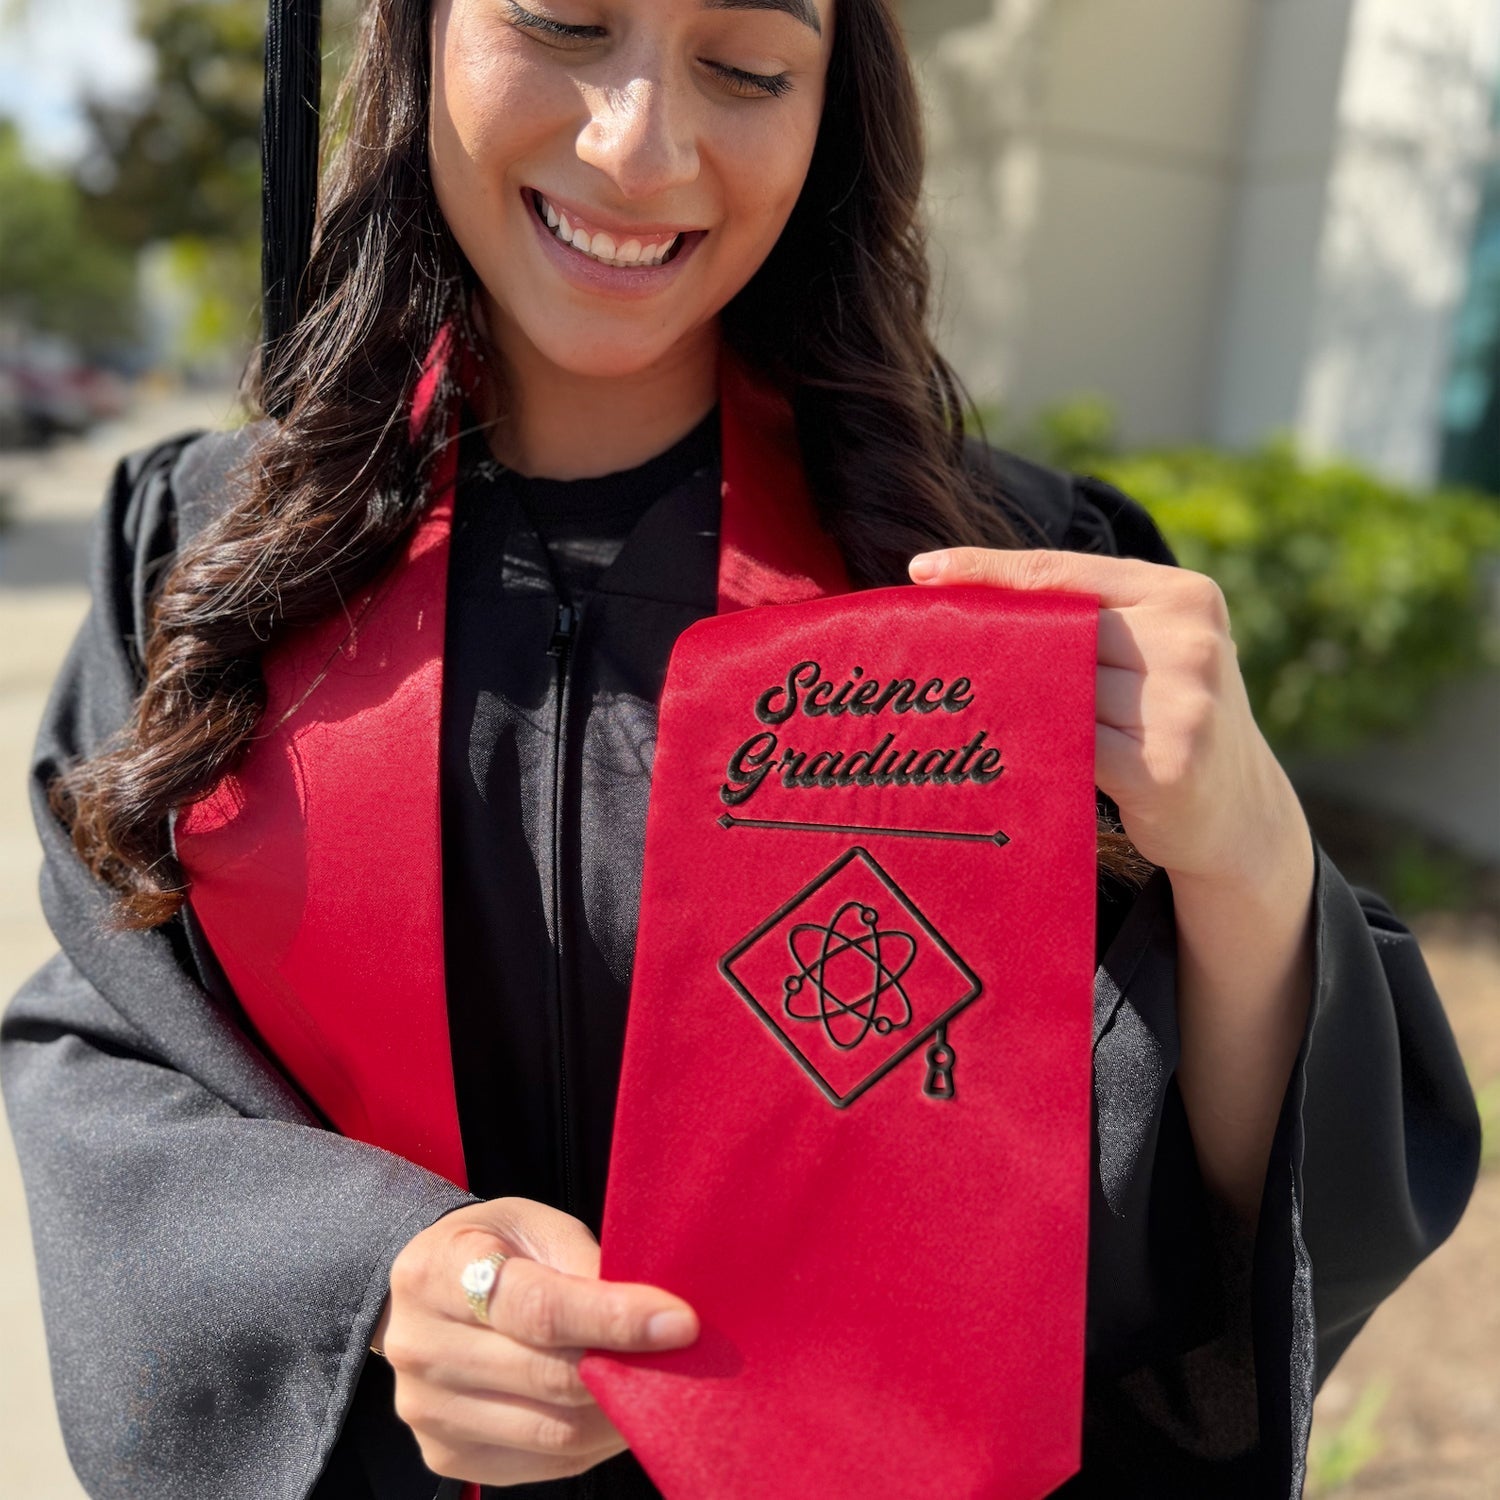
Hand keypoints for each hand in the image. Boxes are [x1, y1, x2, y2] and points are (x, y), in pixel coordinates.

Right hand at [376, 1197, 698, 1485]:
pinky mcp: (448, 1456)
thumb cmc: (493, 1247)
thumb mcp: (535, 1226)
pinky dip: (596, 1440)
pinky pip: (544, 1462)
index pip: (539, 1309)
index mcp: (436, 1272)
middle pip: (548, 1375)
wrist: (425, 1291)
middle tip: (687, 1354)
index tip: (679, 1322)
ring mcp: (428, 1410)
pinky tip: (619, 1410)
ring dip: (621, 1411)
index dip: (614, 1318)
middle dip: (630, 1367)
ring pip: (553, 1432)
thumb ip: (585, 1266)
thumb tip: (653, 1315)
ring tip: (662, 1383)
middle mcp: (418, 1347)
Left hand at [908, 548, 1304, 883]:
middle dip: (993, 646)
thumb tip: (973, 604)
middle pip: (1054, 631)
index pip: (1064, 572)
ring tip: (980, 714)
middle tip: (934, 659)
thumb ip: (1091, 623)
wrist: (1242, 815)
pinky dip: (1035, 748)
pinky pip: (1068, 745)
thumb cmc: (1174, 718)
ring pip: (1055, 691)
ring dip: (1011, 704)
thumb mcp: (1157, 652)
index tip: (923, 570)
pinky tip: (1012, 753)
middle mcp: (1191, 642)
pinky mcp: (1165, 766)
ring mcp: (1184, 705)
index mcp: (1185, 596)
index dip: (988, 570)